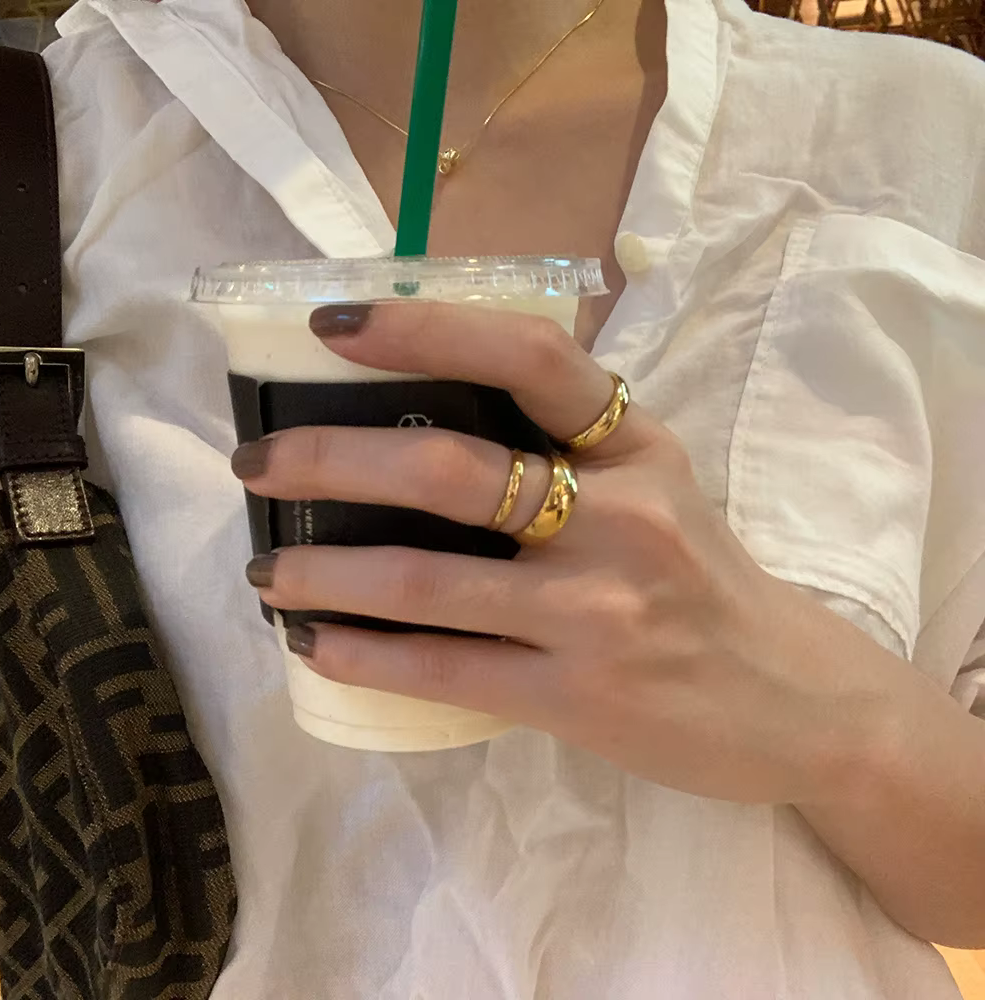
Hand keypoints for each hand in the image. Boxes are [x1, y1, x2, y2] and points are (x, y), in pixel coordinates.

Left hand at [234, 302, 895, 804]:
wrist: (790, 698)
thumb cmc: (705, 580)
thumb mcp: (658, 483)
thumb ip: (570, 447)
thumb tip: (426, 417)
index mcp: (637, 443)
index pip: (528, 355)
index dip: (423, 328)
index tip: (331, 324)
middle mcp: (620, 515)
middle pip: (447, 470)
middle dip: (327, 459)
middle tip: (256, 462)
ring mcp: (595, 611)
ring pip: (422, 579)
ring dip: (320, 570)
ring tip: (264, 566)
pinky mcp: (575, 696)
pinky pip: (440, 667)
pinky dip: (361, 653)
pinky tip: (314, 641)